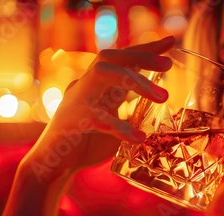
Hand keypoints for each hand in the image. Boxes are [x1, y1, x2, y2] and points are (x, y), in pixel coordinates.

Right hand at [22, 36, 175, 183]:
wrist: (53, 166)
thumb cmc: (86, 144)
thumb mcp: (115, 122)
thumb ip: (132, 112)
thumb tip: (161, 110)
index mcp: (97, 86)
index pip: (120, 59)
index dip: (145, 49)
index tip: (170, 41)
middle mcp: (85, 86)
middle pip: (109, 57)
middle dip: (140, 56)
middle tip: (169, 64)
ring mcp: (76, 100)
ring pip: (102, 74)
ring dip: (135, 81)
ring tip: (164, 97)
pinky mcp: (71, 121)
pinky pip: (97, 118)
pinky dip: (120, 127)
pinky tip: (139, 137)